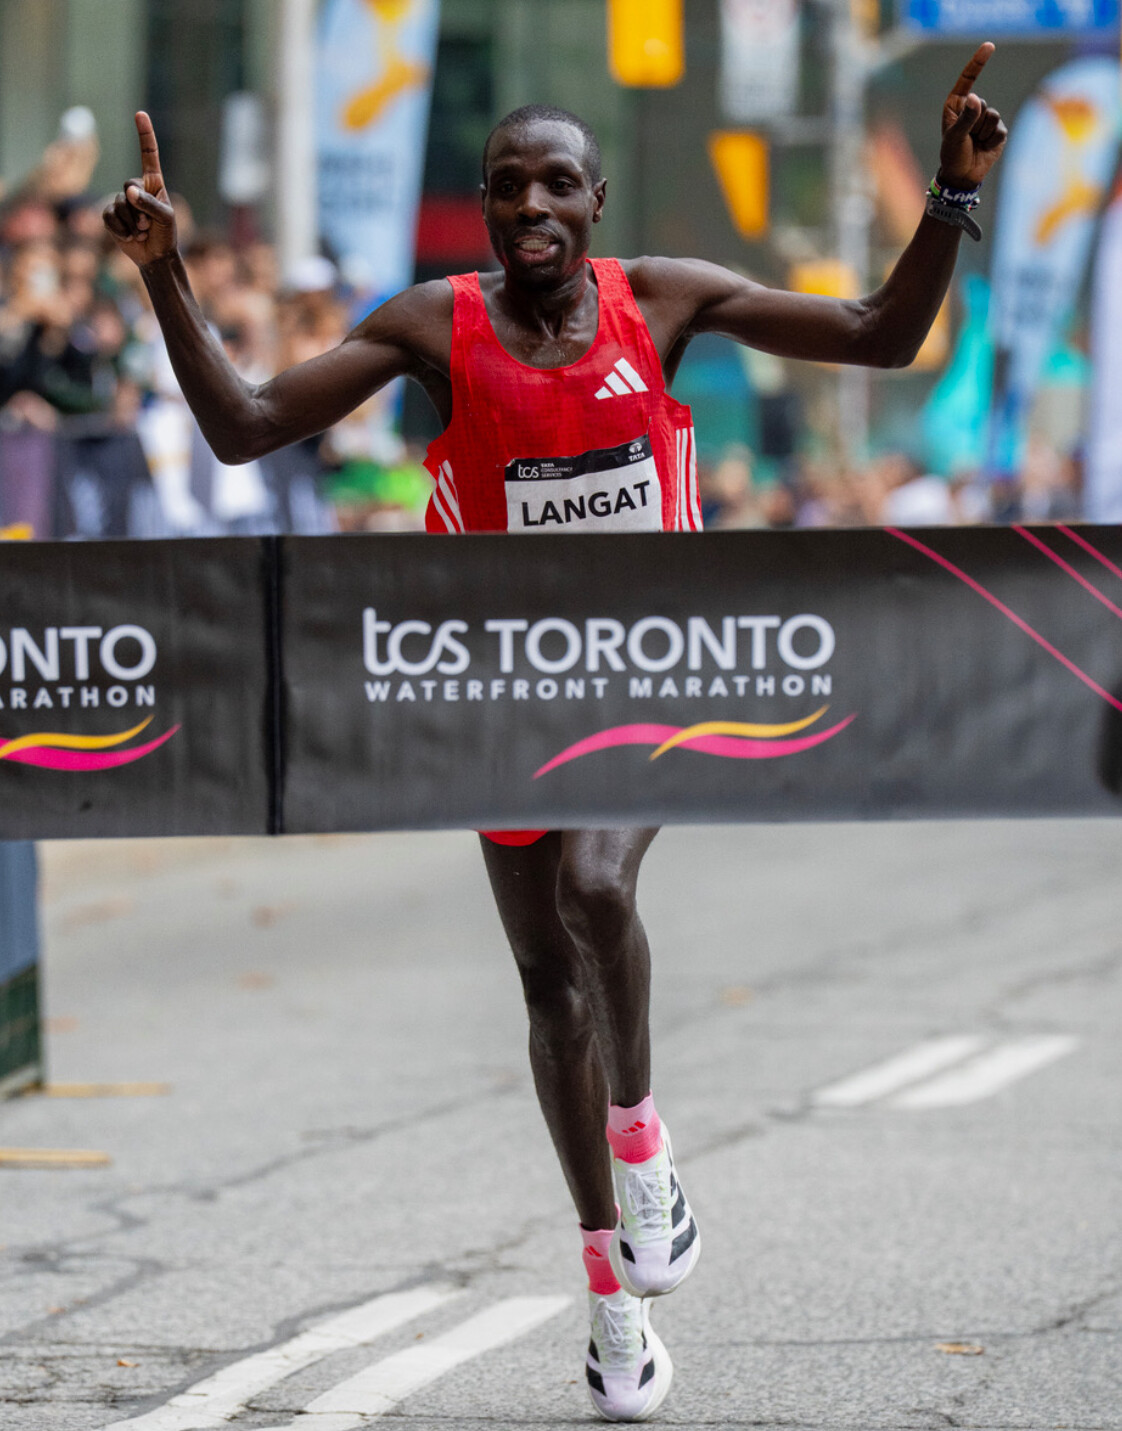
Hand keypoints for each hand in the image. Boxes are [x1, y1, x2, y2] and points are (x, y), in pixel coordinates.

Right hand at [102, 112, 177, 268]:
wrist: (154, 256)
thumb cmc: (165, 235)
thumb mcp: (164, 218)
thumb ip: (149, 204)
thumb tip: (128, 192)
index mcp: (153, 183)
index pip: (148, 155)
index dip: (144, 135)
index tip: (140, 114)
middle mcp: (136, 188)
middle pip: (129, 187)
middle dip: (140, 210)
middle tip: (150, 225)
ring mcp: (122, 201)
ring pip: (119, 204)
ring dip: (132, 223)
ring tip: (142, 232)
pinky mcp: (110, 215)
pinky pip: (108, 216)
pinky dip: (120, 229)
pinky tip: (130, 237)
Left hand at [939, 42, 1007, 187]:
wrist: (963, 177)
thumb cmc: (952, 155)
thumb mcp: (955, 137)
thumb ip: (966, 118)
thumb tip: (974, 98)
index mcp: (956, 105)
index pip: (968, 79)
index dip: (978, 62)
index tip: (989, 46)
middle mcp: (971, 108)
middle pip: (982, 104)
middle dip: (974, 123)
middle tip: (966, 138)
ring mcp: (985, 119)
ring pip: (993, 116)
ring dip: (983, 133)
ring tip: (974, 143)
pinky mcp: (997, 131)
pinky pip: (1000, 129)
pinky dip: (992, 141)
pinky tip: (984, 148)